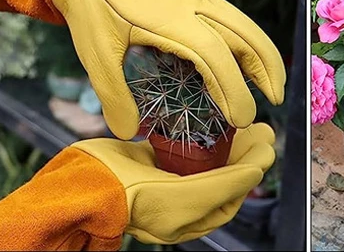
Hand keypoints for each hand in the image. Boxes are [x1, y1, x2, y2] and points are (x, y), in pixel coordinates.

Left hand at [50, 0, 285, 138]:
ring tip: (271, 80)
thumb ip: (114, 95)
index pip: (216, 57)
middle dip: (267, 68)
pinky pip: (229, 14)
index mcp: (171, 21)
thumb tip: (129, 132)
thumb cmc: (91, 9)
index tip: (243, 118)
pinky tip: (242, 54)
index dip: (233, 89)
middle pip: (245, 35)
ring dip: (262, 51)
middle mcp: (193, 4)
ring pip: (243, 22)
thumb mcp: (96, 54)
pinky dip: (245, 36)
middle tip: (275, 99)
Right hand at [72, 123, 274, 243]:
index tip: (267, 145)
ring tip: (247, 128)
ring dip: (229, 148)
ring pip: (206, 167)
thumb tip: (256, 174)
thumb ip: (220, 188)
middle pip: (223, 180)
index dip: (252, 169)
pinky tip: (214, 125)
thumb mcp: (179, 197)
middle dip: (246, 156)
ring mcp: (162, 185)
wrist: (76, 186)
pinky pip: (184, 155)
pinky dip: (202, 143)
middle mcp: (176, 206)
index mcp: (183, 218)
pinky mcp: (149, 165)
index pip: (231, 194)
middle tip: (264, 130)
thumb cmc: (124, 192)